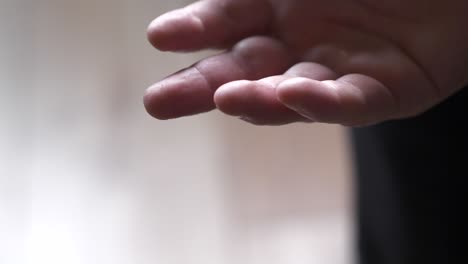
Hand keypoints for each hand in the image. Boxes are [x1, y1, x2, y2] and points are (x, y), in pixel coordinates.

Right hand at [144, 0, 467, 125]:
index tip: (160, 38)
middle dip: (201, 87)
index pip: (229, 21)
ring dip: (256, 100)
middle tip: (158, 103)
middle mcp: (305, 43)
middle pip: (245, 71)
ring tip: (225, 97)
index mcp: (283, 5)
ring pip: (291, 96)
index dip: (196, 29)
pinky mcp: (391, 91)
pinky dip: (322, 103)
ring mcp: (344, 70)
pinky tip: (291, 94)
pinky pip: (354, 103)